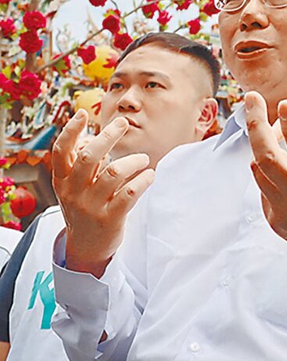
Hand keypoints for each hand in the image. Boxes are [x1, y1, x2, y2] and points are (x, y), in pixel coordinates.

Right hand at [52, 110, 154, 277]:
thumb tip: (95, 135)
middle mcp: (74, 192)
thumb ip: (83, 162)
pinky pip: (129, 194)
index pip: (61, 151)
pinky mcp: (110, 218)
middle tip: (123, 123)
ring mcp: (91, 206)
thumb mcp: (75, 185)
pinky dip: (143, 180)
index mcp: (62, 180)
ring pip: (113, 174)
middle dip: (108, 136)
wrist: (87, 246)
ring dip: (133, 161)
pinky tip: (150, 175)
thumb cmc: (85, 205)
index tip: (82, 113)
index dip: (70, 131)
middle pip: (89, 157)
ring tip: (144, 159)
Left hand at [244, 92, 286, 288]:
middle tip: (252, 99)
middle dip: (256, 124)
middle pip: (267, 158)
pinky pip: (262, 186)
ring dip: (259, 142)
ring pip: (259, 170)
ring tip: (265, 122)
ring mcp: (285, 212)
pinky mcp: (275, 220)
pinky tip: (273, 152)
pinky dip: (264, 166)